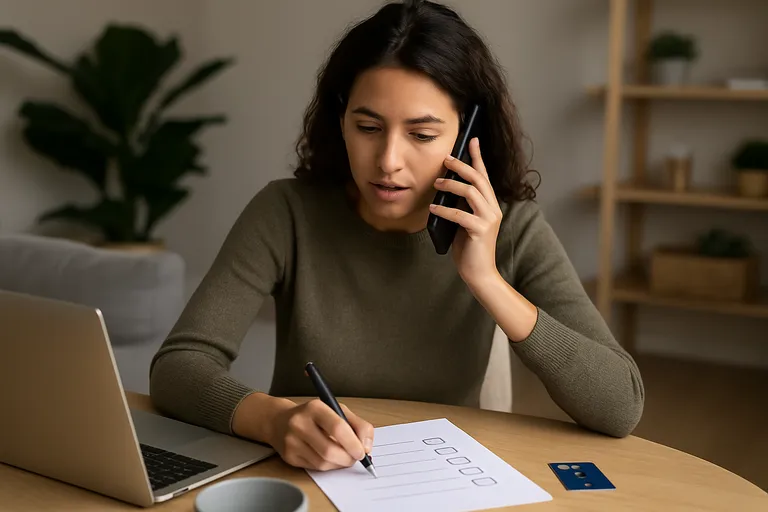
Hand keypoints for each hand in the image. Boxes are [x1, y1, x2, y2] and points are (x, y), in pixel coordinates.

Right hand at [267, 399, 373, 470]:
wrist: (280, 421)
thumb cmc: (314, 416)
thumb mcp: (338, 410)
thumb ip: (358, 425)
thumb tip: (367, 447)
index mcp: (315, 408)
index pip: (338, 427)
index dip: (353, 443)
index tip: (362, 451)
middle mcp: (300, 423)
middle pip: (329, 450)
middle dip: (348, 458)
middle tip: (356, 458)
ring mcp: (292, 441)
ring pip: (323, 462)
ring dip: (339, 464)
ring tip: (344, 457)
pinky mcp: (289, 457)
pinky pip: (315, 468)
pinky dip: (328, 466)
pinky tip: (330, 458)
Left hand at [430, 137, 502, 286]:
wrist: (479, 273)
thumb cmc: (469, 248)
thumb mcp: (465, 222)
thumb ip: (462, 206)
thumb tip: (447, 189)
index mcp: (490, 205)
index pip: (485, 176)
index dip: (478, 157)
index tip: (472, 140)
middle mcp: (493, 209)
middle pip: (478, 179)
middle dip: (462, 166)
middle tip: (445, 159)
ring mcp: (488, 219)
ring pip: (471, 192)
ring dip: (451, 185)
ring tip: (436, 184)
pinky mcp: (480, 231)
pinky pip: (460, 215)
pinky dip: (444, 210)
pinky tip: (433, 209)